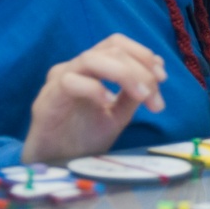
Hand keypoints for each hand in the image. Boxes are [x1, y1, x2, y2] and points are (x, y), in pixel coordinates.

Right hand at [22, 33, 167, 164]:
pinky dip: (94, 89)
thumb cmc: (83, 137)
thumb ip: (133, 95)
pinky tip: (109, 103)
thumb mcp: (118, 115)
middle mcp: (76, 67)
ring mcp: (59, 80)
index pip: (117, 44)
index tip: (162, 76)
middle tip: (154, 93)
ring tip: (141, 97)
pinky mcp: (47, 99)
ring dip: (123, 74)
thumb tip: (157, 74)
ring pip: (91, 58)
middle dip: (139, 68)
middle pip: (110, 48)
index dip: (142, 54)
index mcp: (92, 67)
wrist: (56, 165)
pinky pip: (70, 81)